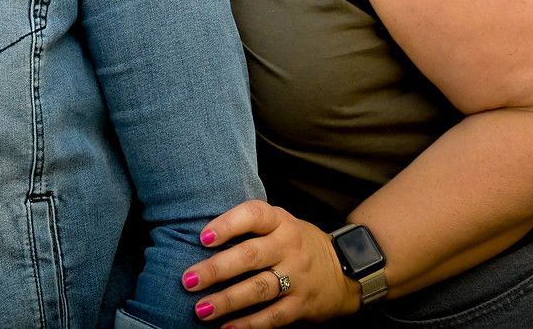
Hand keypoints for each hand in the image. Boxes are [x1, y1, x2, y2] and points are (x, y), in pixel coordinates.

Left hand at [182, 201, 359, 326]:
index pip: (254, 215)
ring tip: (201, 309)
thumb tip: (202, 236)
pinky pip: (273, 316)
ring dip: (228, 300)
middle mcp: (289, 247)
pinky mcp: (301, 304)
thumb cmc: (297, 243)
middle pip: (250, 256)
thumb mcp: (281, 224)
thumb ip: (250, 226)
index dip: (228, 224)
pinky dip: (249, 324)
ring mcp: (297, 277)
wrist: (345, 269)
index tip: (203, 237)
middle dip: (217, 269)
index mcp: (281, 222)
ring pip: (259, 289)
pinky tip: (227, 328)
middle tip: (188, 279)